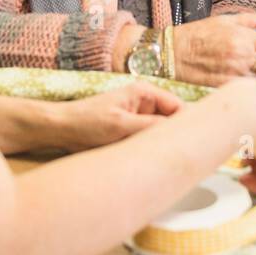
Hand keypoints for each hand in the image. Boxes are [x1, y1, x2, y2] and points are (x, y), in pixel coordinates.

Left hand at [57, 82, 182, 151]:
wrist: (61, 130)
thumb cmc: (86, 122)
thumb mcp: (121, 125)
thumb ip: (150, 126)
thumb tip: (177, 132)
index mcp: (145, 93)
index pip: (178, 107)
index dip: (188, 124)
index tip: (195, 143)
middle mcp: (145, 104)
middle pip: (172, 121)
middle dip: (175, 137)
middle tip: (182, 156)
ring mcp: (139, 118)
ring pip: (161, 134)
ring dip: (161, 145)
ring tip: (164, 160)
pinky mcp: (132, 132)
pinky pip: (149, 141)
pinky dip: (150, 150)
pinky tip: (151, 161)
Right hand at [173, 13, 255, 86]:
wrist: (170, 54)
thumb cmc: (197, 35)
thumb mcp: (226, 20)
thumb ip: (255, 20)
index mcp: (244, 37)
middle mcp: (242, 55)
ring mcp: (233, 74)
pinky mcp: (224, 88)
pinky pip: (248, 94)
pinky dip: (253, 94)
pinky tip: (251, 92)